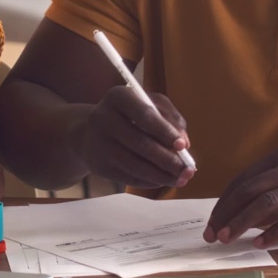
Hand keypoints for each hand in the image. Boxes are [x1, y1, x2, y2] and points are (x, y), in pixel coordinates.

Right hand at [69, 86, 195, 189]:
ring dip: (162, 175)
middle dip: (168, 159)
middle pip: (141, 143)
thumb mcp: (148, 104)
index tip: (184, 146)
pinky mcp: (99, 165)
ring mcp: (99, 143)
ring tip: (180, 179)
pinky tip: (163, 180)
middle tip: (187, 169)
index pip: (145, 114)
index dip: (166, 131)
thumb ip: (170, 118)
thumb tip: (185, 144)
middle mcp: (104, 118)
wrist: (89, 131)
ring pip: (135, 165)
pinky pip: (129, 177)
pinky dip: (150, 181)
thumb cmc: (128, 115)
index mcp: (118, 96)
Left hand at [204, 147, 277, 247]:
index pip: (241, 181)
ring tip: (228, 239)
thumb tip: (236, 214)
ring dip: (243, 222)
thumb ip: (266, 188)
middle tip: (213, 235)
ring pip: (266, 203)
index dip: (223, 204)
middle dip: (226, 214)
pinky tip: (260, 243)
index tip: (212, 223)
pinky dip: (274, 232)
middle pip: (248, 190)